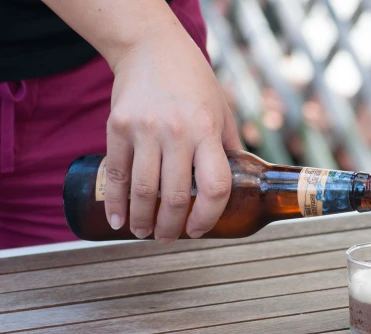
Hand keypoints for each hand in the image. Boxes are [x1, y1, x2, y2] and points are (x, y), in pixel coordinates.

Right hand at [103, 20, 241, 242]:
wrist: (151, 47)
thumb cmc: (194, 82)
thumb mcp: (222, 111)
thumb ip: (228, 147)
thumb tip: (243, 181)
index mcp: (207, 131)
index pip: (214, 186)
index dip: (208, 216)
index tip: (199, 230)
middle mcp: (177, 133)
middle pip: (175, 196)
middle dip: (172, 227)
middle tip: (168, 238)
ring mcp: (145, 130)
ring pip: (143, 190)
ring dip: (143, 219)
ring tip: (145, 233)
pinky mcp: (118, 127)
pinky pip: (115, 172)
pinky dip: (115, 201)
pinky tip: (118, 218)